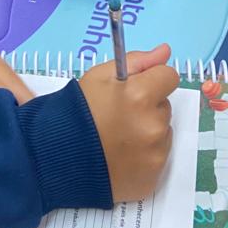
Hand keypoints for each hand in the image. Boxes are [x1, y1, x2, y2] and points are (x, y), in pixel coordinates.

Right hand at [79, 45, 179, 201]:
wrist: (58, 158)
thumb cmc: (78, 111)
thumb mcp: (99, 76)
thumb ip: (137, 61)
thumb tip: (165, 51)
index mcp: (140, 95)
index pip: (169, 76)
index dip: (152, 79)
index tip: (137, 88)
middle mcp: (153, 124)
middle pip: (164, 106)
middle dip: (148, 106)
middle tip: (119, 115)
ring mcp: (155, 153)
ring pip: (163, 131)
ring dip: (148, 130)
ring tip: (118, 137)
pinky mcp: (153, 175)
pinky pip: (158, 156)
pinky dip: (145, 154)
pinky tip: (122, 155)